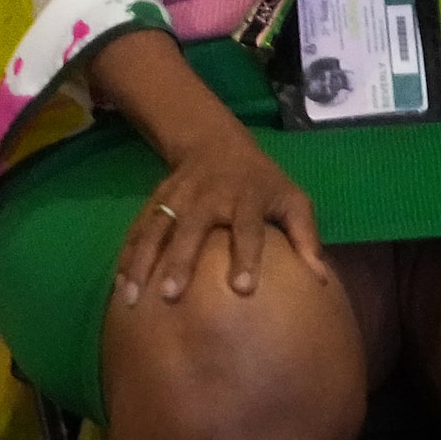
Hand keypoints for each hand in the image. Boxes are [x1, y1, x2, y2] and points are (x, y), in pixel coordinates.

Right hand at [119, 122, 327, 304]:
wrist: (215, 143)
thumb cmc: (262, 181)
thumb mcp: (293, 199)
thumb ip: (306, 238)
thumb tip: (320, 279)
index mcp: (245, 199)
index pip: (247, 229)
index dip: (246, 257)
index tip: (244, 289)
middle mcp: (207, 198)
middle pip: (191, 230)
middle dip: (179, 261)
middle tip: (171, 294)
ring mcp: (177, 199)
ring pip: (156, 230)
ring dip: (142, 262)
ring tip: (133, 296)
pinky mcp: (156, 201)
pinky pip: (139, 230)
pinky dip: (128, 255)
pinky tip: (120, 283)